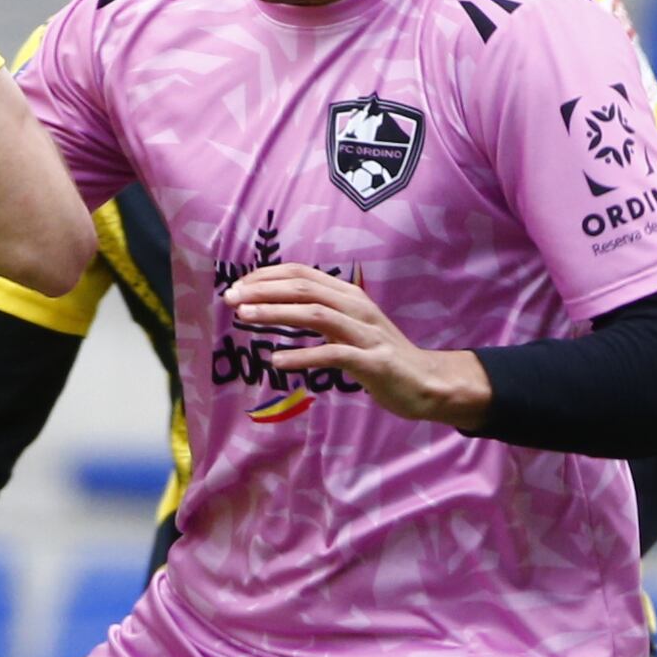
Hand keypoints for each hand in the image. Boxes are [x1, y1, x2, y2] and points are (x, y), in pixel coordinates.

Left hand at [228, 263, 487, 425]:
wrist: (425, 382)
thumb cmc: (380, 356)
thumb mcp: (349, 327)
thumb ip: (320, 314)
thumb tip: (277, 306)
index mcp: (349, 295)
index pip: (302, 273)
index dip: (267, 276)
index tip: (237, 286)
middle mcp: (357, 306)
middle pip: (304, 288)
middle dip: (263, 290)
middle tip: (230, 298)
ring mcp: (366, 333)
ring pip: (315, 314)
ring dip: (276, 314)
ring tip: (245, 318)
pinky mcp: (373, 362)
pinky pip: (333, 354)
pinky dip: (303, 356)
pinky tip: (277, 361)